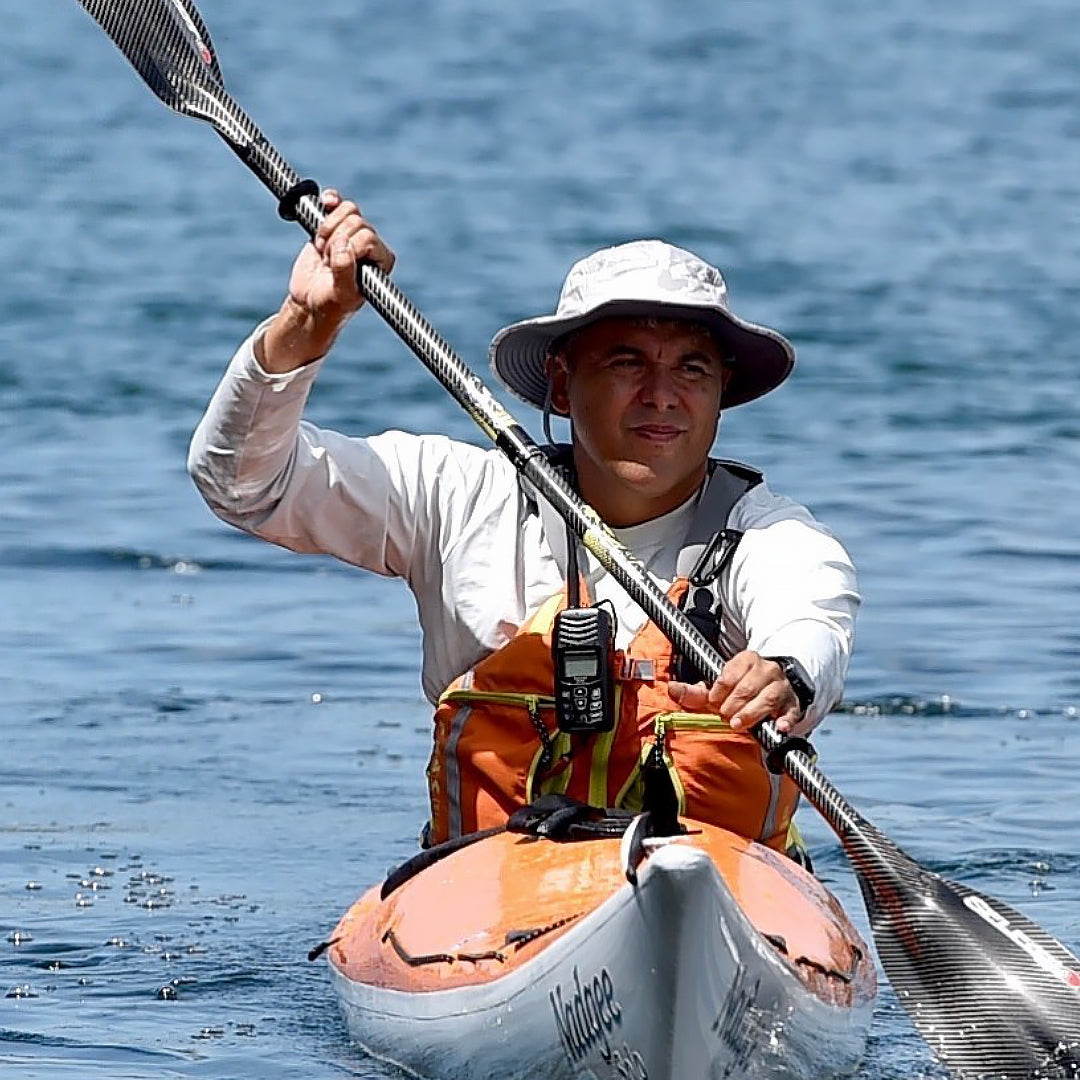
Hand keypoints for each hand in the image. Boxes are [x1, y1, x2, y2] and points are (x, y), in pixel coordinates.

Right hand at [259, 189, 395, 372]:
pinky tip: (325, 203)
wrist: (310, 302)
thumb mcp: (340, 293)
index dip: (347, 248)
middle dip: (335, 242)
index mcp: (382, 259)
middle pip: (355, 222)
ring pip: (346, 210)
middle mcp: (372, 244)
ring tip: (324, 252)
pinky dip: (329, 201)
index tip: (336, 267)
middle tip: (329, 262)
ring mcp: (353, 232)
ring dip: (327, 230)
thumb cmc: (330, 304)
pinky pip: (337, 200)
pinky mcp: (335, 223)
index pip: (367, 238)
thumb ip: (345, 270)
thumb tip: (342, 243)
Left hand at [668, 650, 806, 735]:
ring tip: (739, 724)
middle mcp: (766, 669)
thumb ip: (694, 691)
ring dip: (752, 712)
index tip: (714, 703)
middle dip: (733, 704)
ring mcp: (781, 686)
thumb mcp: (718, 687)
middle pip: (748, 687)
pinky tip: (779, 728)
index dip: (718, 692)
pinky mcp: (793, 703)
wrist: (773, 687)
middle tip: (726, 717)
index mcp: (746, 660)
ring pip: (768, 697)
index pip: (729, 675)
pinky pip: (791, 711)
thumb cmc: (740, 688)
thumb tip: (672, 689)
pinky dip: (786, 719)